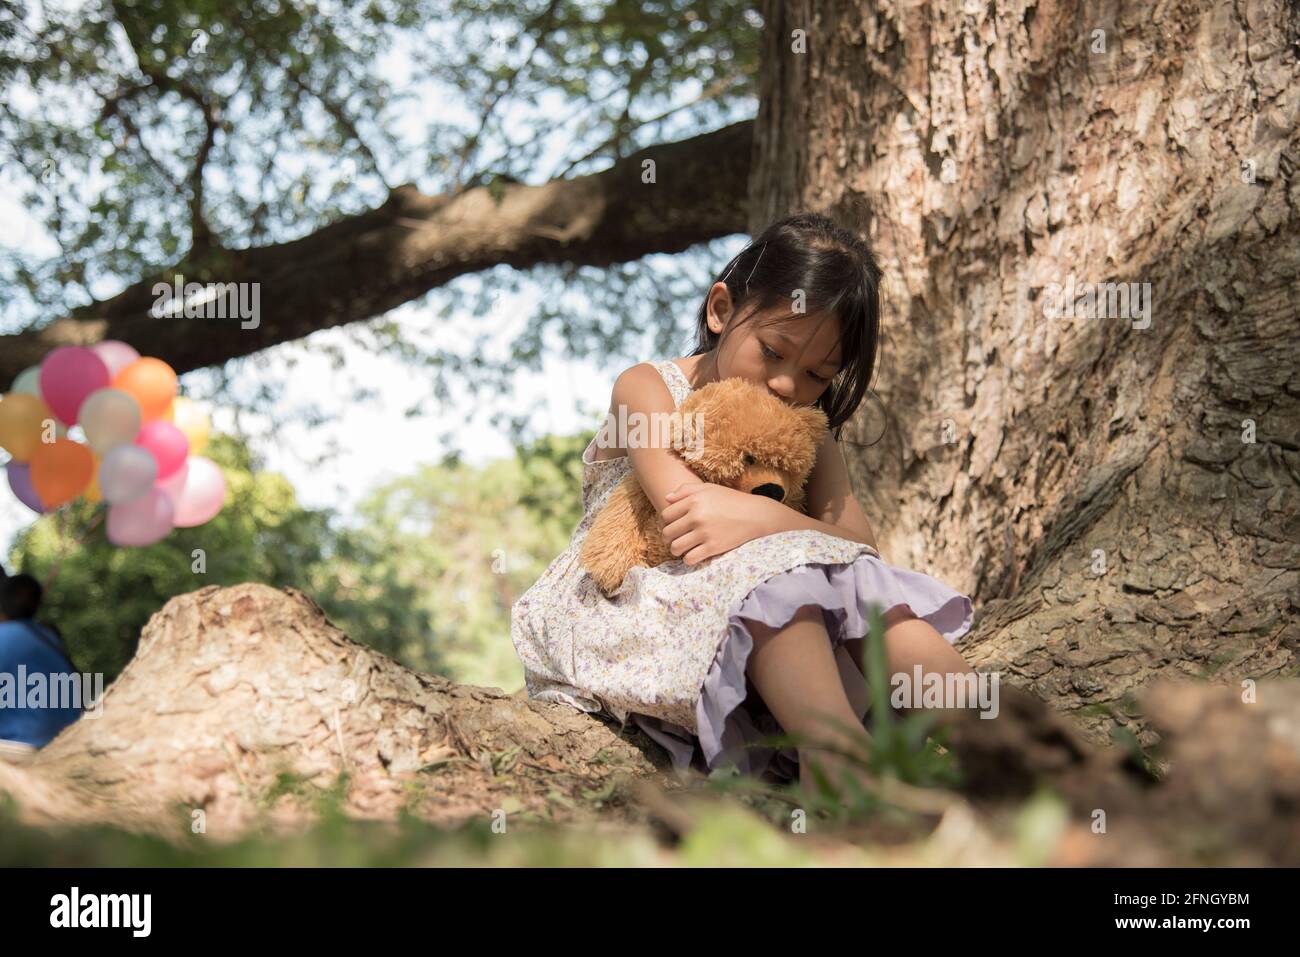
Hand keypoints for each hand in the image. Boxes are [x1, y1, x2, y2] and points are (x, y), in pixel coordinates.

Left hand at [660, 481, 783, 565]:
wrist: (756, 515)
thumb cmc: (731, 500)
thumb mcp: (709, 488)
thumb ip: (686, 490)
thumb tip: (666, 498)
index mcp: (694, 501)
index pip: (665, 515)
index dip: (666, 522)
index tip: (673, 525)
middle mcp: (697, 516)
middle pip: (668, 532)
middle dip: (668, 537)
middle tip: (675, 538)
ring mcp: (704, 533)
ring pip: (675, 548)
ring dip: (676, 550)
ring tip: (683, 547)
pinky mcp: (713, 547)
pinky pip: (689, 559)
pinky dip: (688, 559)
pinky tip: (694, 554)